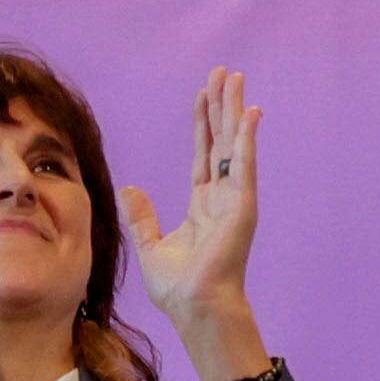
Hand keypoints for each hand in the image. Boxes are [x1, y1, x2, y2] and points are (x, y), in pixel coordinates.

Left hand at [119, 68, 267, 376]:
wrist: (195, 307)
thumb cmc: (178, 288)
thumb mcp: (151, 247)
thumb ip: (142, 217)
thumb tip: (130, 188)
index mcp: (203, 204)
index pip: (204, 154)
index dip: (203, 123)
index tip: (204, 94)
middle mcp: (222, 197)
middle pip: (222, 141)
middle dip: (222, 106)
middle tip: (225, 73)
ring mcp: (235, 199)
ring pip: (234, 145)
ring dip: (235, 111)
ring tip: (236, 79)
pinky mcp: (243, 206)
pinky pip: (244, 165)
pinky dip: (247, 138)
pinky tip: (250, 113)